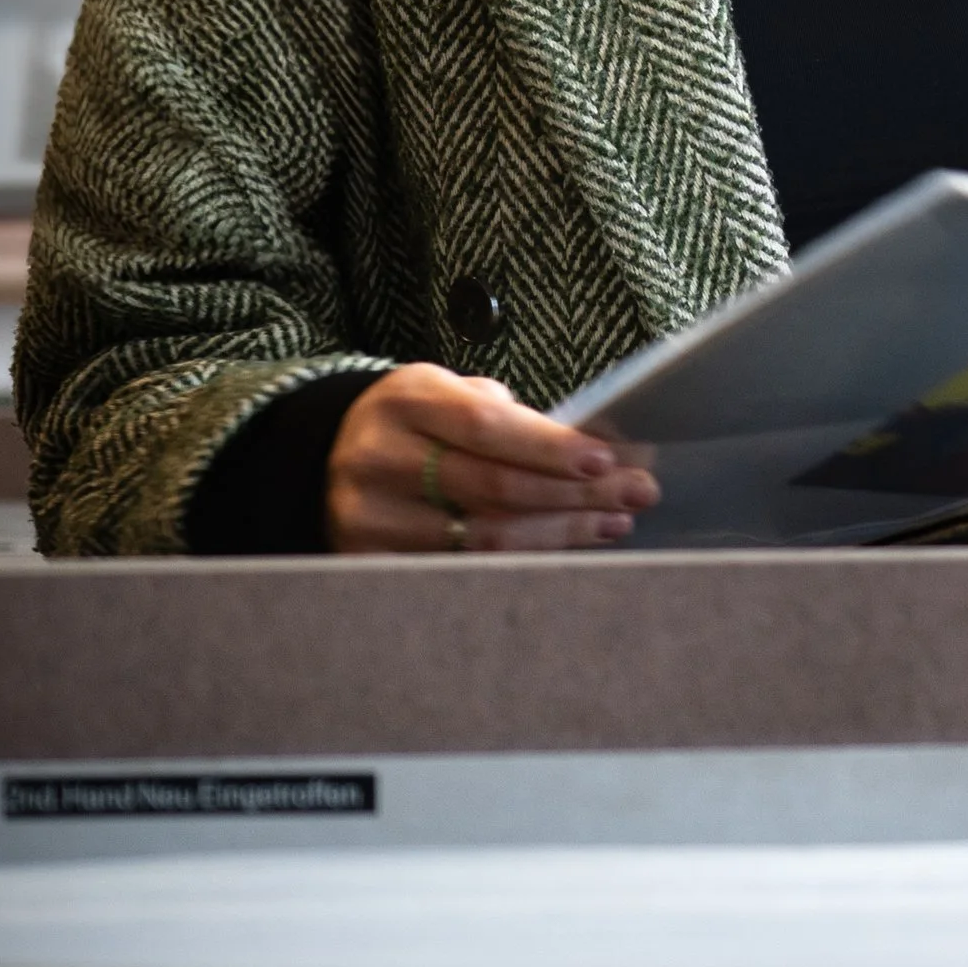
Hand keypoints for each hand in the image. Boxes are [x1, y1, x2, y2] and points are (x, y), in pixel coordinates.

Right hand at [326, 363, 658, 555]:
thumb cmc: (416, 423)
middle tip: (635, 494)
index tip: (607, 461)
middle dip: (575, 494)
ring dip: (561, 534)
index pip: (485, 427)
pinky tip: (566, 551)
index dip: (549, 448)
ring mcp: (370, 517)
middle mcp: (380, 458)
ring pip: (483, 539)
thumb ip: (509, 418)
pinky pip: (463, 571)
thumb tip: (592, 454)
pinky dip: (524, 562)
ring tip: (614, 524)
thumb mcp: (449, 395)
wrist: (332, 458)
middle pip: (492, 487)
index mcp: (405, 401)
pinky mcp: (370, 563)